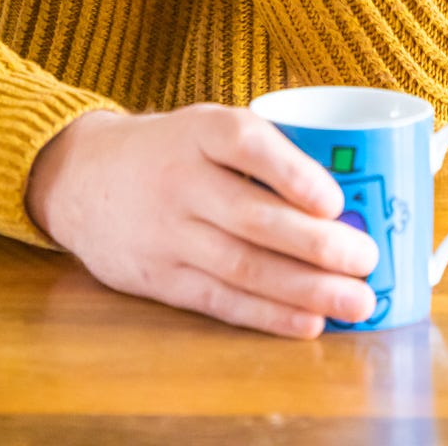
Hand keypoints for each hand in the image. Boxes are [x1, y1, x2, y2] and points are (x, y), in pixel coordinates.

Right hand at [25, 104, 378, 336]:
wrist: (81, 177)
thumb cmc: (169, 150)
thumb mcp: (205, 126)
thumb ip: (263, 149)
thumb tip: (346, 192)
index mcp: (198, 130)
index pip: (244, 144)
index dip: (292, 172)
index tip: (335, 200)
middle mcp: (180, 179)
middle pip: (252, 216)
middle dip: (317, 245)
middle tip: (367, 259)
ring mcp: (167, 232)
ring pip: (242, 266)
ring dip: (305, 288)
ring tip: (355, 301)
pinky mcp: (160, 278)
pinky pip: (221, 300)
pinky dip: (268, 314)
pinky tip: (308, 321)